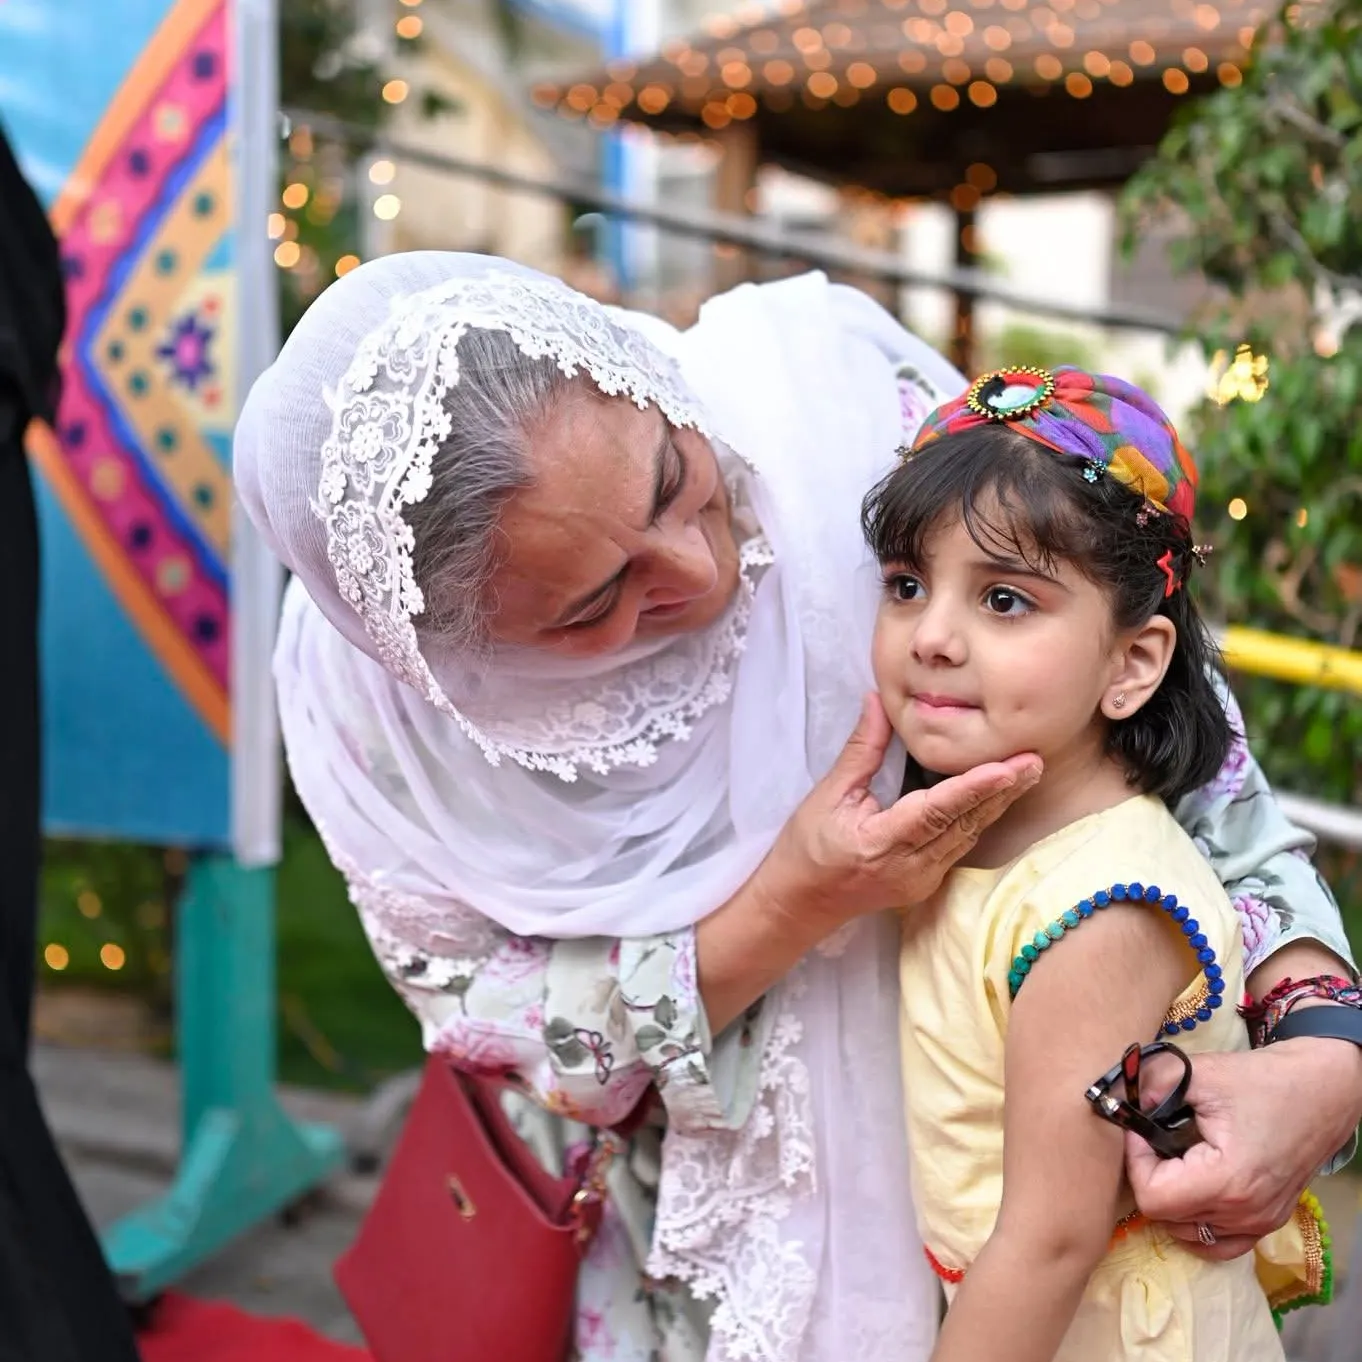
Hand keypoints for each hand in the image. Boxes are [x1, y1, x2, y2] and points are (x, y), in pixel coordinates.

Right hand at [759, 693, 1041, 936]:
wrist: (799, 902)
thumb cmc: (807, 847)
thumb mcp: (828, 794)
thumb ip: (861, 750)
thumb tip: (878, 701)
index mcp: (881, 843)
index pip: (937, 811)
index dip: (974, 787)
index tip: (1007, 766)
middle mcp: (909, 867)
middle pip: (965, 824)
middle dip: (1002, 791)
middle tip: (1034, 759)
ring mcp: (922, 879)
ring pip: (969, 835)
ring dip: (998, 803)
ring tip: (1027, 771)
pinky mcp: (927, 882)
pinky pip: (960, 845)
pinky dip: (980, 818)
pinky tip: (999, 796)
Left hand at [1124, 1037, 1361, 1259]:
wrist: (1321, 1091)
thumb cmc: (1261, 1081)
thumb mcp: (1200, 1074)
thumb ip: (1151, 1085)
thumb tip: (1113, 1100)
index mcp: (1228, 1181)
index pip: (1153, 1198)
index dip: (1135, 1162)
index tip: (1138, 1130)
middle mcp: (1245, 1213)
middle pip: (1166, 1215)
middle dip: (1149, 1174)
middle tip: (1152, 1138)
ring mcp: (1258, 1223)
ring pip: (1186, 1231)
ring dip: (1170, 1198)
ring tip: (1173, 1157)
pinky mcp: (1266, 1223)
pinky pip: (1216, 1241)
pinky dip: (1195, 1220)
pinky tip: (1190, 1186)